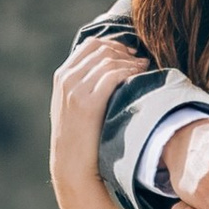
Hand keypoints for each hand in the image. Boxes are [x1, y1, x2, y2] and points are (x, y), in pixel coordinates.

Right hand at [49, 30, 145, 189]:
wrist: (73, 164)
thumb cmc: (81, 136)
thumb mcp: (75, 104)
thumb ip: (85, 83)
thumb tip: (112, 66)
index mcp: (62, 75)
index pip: (91, 44)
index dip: (114, 44)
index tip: (131, 52)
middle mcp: (66, 79)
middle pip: (102, 49)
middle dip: (125, 51)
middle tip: (142, 60)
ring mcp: (75, 90)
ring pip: (109, 60)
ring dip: (130, 61)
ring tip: (145, 68)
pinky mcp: (87, 103)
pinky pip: (113, 75)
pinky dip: (129, 72)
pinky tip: (141, 76)